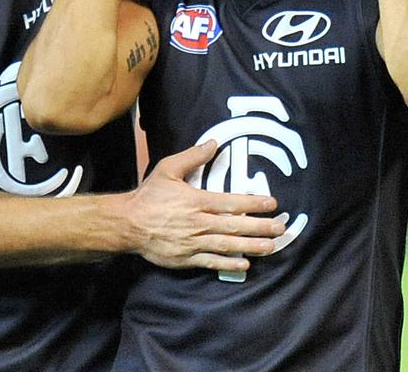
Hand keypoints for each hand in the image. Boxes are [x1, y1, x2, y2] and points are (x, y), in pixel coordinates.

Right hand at [125, 141, 284, 271]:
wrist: (127, 224)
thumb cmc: (148, 196)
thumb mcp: (168, 169)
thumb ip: (192, 156)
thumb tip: (213, 143)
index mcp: (196, 200)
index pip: (231, 202)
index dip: (253, 203)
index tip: (272, 203)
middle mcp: (198, 223)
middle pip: (235, 226)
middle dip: (260, 227)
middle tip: (280, 228)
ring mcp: (193, 242)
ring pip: (227, 245)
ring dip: (251, 246)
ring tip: (270, 247)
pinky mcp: (186, 258)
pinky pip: (211, 262)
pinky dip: (228, 264)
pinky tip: (244, 264)